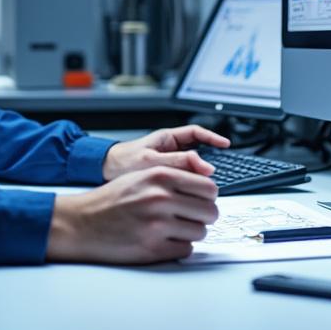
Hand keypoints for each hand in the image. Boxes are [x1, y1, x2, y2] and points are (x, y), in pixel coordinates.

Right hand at [46, 166, 218, 263]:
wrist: (82, 223)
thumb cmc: (111, 199)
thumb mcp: (141, 176)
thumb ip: (172, 179)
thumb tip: (205, 190)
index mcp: (160, 176)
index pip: (209, 188)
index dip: (208, 197)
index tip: (202, 201)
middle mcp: (161, 198)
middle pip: (210, 211)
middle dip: (203, 216)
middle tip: (191, 218)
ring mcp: (158, 225)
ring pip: (200, 232)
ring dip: (191, 233)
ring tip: (173, 229)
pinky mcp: (153, 248)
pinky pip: (186, 250)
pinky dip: (178, 247)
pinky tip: (163, 240)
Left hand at [101, 124, 230, 180]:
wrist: (104, 173)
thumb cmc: (122, 162)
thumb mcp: (152, 161)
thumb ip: (178, 162)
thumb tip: (205, 167)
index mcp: (167, 138)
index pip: (196, 134)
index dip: (213, 138)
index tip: (226, 145)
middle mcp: (169, 149)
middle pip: (197, 154)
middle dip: (207, 164)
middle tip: (215, 177)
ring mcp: (167, 164)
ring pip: (190, 169)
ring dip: (197, 178)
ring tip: (204, 189)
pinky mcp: (163, 178)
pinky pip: (181, 179)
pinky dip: (188, 186)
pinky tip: (190, 195)